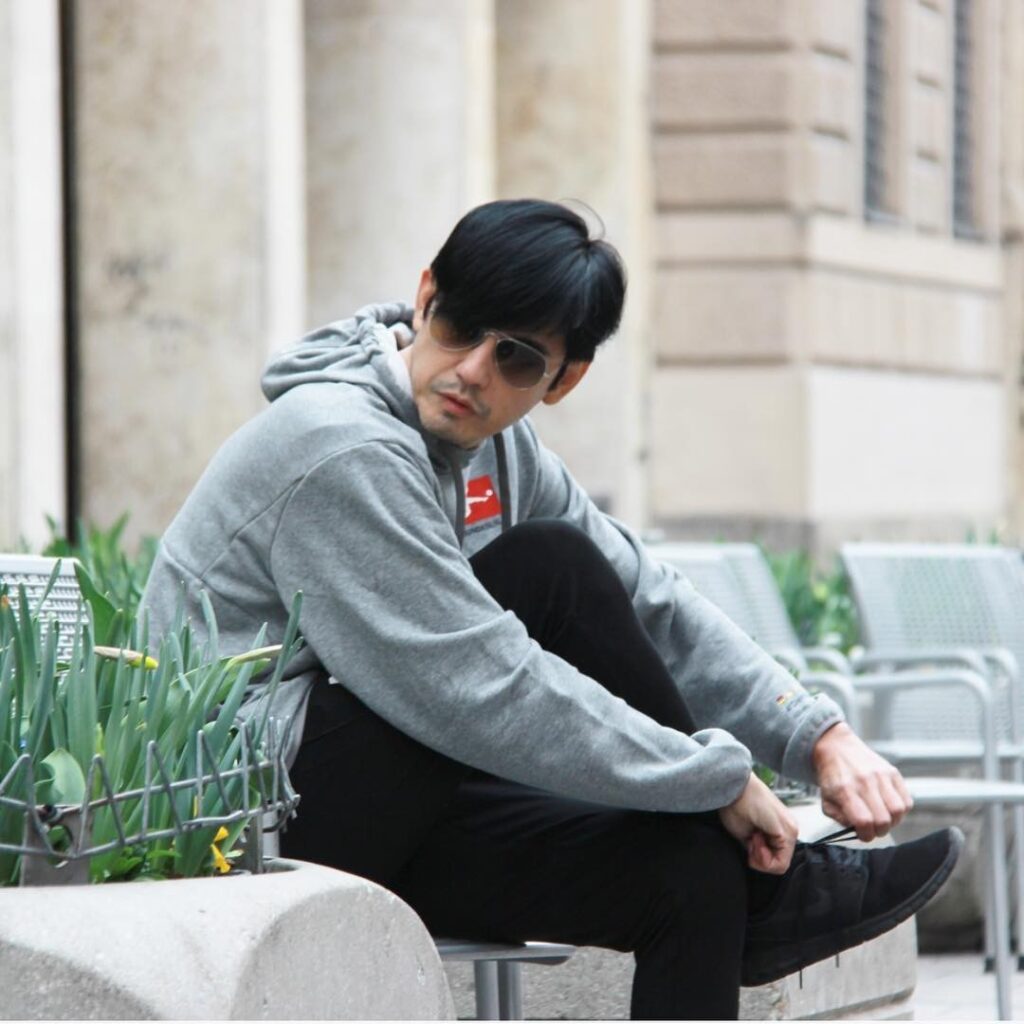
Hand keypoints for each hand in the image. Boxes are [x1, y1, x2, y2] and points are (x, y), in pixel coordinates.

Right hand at [718, 774, 798, 874]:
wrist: (734, 786)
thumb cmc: (735, 804)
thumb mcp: (745, 834)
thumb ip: (757, 848)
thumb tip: (759, 860)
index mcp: (782, 828)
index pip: (776, 860)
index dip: (759, 860)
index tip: (749, 844)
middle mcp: (791, 829)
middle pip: (779, 862)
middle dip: (761, 858)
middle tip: (751, 840)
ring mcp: (791, 830)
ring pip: (781, 864)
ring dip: (762, 857)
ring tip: (753, 836)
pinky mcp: (787, 831)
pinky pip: (780, 862)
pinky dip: (764, 857)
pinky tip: (756, 838)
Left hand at [813, 721, 912, 840]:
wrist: (836, 747)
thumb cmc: (831, 777)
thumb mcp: (826, 800)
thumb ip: (841, 819)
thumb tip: (859, 830)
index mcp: (844, 790)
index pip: (864, 821)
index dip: (866, 835)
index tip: (864, 834)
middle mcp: (864, 782)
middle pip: (884, 820)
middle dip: (880, 831)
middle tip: (874, 828)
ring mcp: (880, 775)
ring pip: (899, 810)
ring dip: (893, 822)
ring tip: (883, 818)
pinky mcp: (892, 772)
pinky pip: (906, 800)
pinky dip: (901, 810)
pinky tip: (888, 807)